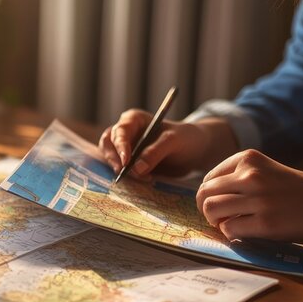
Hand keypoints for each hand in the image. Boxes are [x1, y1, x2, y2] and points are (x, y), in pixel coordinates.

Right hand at [98, 109, 229, 178]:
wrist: (194, 150)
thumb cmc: (185, 138)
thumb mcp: (174, 141)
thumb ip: (155, 152)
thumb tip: (136, 169)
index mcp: (134, 120)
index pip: (119, 131)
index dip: (120, 146)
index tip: (126, 162)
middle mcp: (126, 133)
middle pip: (109, 145)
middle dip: (115, 160)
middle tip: (124, 174)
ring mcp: (126, 149)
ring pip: (112, 159)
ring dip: (121, 170)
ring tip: (143, 179)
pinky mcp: (130, 164)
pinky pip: (122, 171)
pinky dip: (128, 178)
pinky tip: (143, 181)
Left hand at [196, 149, 302, 245]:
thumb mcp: (270, 171)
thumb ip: (244, 178)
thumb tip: (211, 195)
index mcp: (249, 159)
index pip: (209, 178)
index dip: (210, 195)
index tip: (221, 204)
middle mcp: (250, 176)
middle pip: (205, 193)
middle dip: (206, 209)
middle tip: (219, 219)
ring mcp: (257, 199)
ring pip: (211, 210)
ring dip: (215, 222)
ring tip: (229, 225)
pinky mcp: (265, 224)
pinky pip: (230, 229)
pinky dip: (232, 234)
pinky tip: (246, 232)